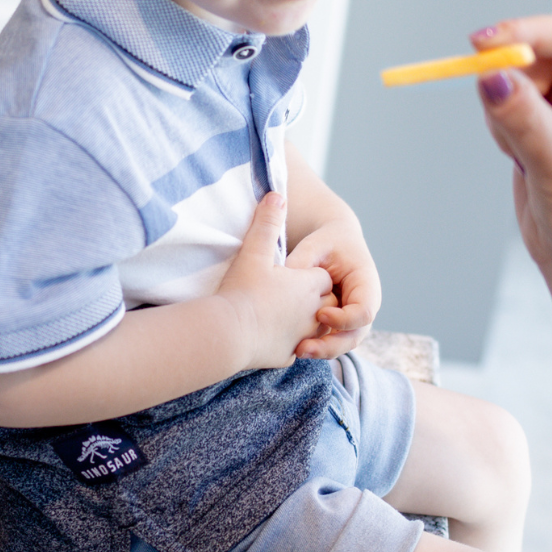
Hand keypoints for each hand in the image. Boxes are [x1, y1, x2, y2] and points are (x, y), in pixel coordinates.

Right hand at [215, 192, 334, 369]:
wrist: (226, 335)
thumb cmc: (241, 292)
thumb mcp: (254, 252)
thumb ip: (267, 224)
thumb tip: (276, 196)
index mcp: (310, 286)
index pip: (323, 277)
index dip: (308, 275)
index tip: (291, 274)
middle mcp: (313, 313)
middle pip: (325, 303)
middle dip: (312, 298)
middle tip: (286, 293)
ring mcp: (301, 337)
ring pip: (314, 329)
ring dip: (303, 322)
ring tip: (280, 315)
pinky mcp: (286, 356)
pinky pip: (293, 348)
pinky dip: (285, 342)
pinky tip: (269, 336)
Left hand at [289, 216, 379, 359]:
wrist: (333, 244)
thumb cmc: (325, 243)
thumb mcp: (314, 246)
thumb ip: (302, 263)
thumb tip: (283, 284)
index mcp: (366, 283)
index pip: (364, 310)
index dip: (344, 318)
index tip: (320, 314)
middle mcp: (365, 304)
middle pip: (356, 335)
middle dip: (331, 345)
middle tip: (304, 348)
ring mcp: (354, 318)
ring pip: (344, 343)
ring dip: (323, 350)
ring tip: (298, 351)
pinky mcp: (340, 325)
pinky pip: (332, 341)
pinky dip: (317, 347)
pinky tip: (295, 347)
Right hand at [470, 15, 551, 289]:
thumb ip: (520, 115)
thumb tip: (487, 74)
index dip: (526, 34)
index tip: (480, 45)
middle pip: (544, 50)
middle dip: (513, 79)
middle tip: (496, 114)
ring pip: (522, 72)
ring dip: (507, 107)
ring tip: (523, 153)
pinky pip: (513, 94)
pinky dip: (503, 120)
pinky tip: (520, 154)